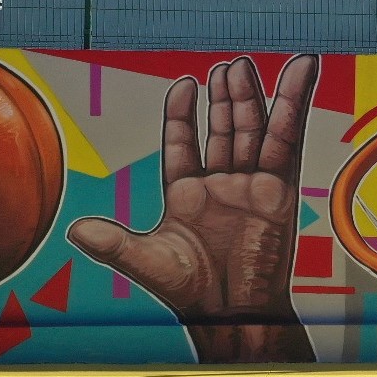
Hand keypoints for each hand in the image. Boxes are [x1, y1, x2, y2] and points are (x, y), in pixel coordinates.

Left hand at [68, 55, 318, 362]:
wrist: (233, 313)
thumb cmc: (192, 291)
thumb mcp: (144, 261)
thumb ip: (112, 242)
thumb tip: (75, 231)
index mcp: (187, 195)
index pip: (183, 144)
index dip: (182, 114)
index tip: (186, 83)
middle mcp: (222, 185)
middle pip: (223, 129)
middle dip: (224, 97)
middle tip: (229, 66)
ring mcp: (252, 183)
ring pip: (254, 127)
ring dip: (252, 95)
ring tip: (247, 64)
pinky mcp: (280, 186)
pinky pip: (287, 137)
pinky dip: (295, 102)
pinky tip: (300, 73)